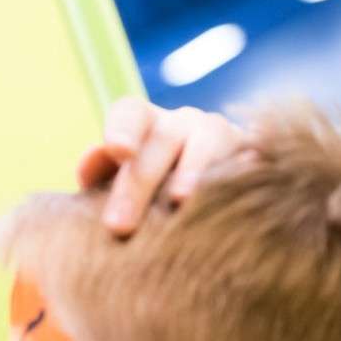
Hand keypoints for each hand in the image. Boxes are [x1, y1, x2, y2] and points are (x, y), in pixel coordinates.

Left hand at [76, 96, 244, 235]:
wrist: (209, 197)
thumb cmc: (145, 193)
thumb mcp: (116, 181)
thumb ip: (98, 173)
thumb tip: (87, 166)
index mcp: (143, 123)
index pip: (129, 114)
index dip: (122, 129)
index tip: (118, 151)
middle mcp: (182, 122)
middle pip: (161, 140)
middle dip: (139, 182)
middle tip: (119, 226)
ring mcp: (221, 134)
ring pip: (208, 141)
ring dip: (192, 171)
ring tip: (179, 200)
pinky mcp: (253, 154)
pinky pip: (246, 161)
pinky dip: (235, 178)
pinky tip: (227, 202)